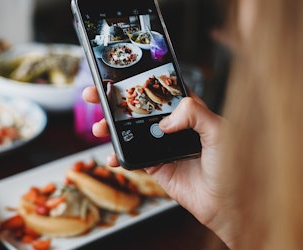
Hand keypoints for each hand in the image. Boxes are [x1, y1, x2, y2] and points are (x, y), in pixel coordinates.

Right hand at [82, 86, 234, 246]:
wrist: (227, 205)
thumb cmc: (233, 168)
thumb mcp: (220, 132)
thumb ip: (195, 114)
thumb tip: (165, 120)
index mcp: (190, 111)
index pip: (160, 89)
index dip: (139, 80)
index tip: (118, 75)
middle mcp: (174, 126)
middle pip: (138, 108)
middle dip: (113, 100)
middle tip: (94, 94)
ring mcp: (162, 145)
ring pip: (129, 131)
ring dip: (110, 128)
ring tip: (99, 127)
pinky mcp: (155, 165)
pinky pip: (131, 157)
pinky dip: (117, 157)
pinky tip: (111, 157)